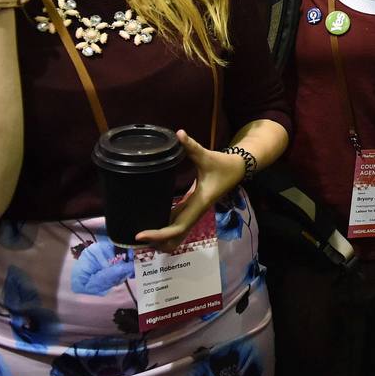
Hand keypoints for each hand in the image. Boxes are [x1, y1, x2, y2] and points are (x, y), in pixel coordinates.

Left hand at [137, 130, 247, 251]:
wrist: (237, 169)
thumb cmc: (223, 164)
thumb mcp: (207, 156)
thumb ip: (192, 147)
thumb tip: (179, 133)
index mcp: (198, 204)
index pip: (177, 227)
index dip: (159, 234)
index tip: (140, 235)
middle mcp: (195, 212)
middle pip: (174, 238)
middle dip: (157, 242)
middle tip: (136, 237)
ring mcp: (193, 212)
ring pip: (177, 235)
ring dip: (161, 240)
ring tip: (141, 236)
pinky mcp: (191, 208)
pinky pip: (177, 225)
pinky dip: (165, 230)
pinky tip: (151, 225)